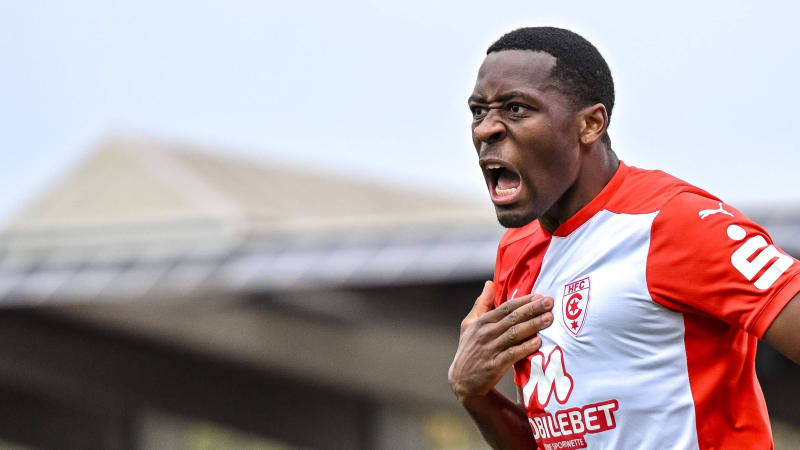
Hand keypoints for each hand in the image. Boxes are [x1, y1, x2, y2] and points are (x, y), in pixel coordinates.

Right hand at [448, 281, 553, 403]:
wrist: (462, 380)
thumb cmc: (468, 349)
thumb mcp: (469, 323)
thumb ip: (481, 303)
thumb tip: (490, 283)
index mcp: (481, 322)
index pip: (505, 307)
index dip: (523, 301)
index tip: (539, 296)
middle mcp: (486, 333)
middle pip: (513, 318)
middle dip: (532, 309)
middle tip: (549, 302)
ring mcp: (490, 349)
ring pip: (515, 334)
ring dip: (533, 325)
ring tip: (549, 319)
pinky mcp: (494, 365)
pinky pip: (513, 354)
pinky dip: (525, 347)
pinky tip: (538, 342)